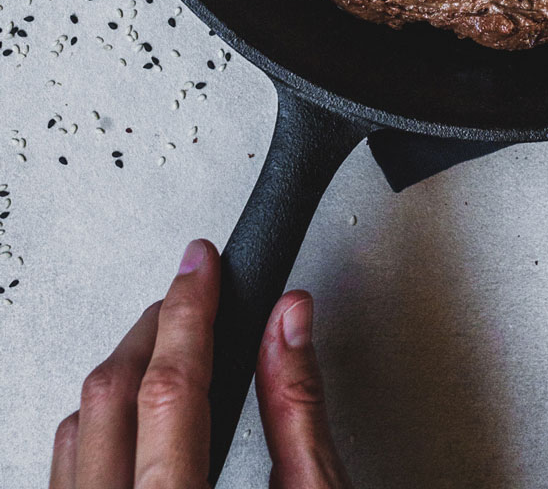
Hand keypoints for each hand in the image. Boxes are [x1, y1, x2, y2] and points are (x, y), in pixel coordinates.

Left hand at [48, 239, 350, 487]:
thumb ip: (297, 409)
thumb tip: (290, 320)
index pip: (170, 389)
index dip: (190, 310)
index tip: (203, 264)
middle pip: (112, 394)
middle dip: (158, 327)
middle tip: (196, 290)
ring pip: (76, 427)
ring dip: (125, 373)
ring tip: (173, 343)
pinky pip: (67, 468)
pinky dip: (101, 422)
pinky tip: (139, 410)